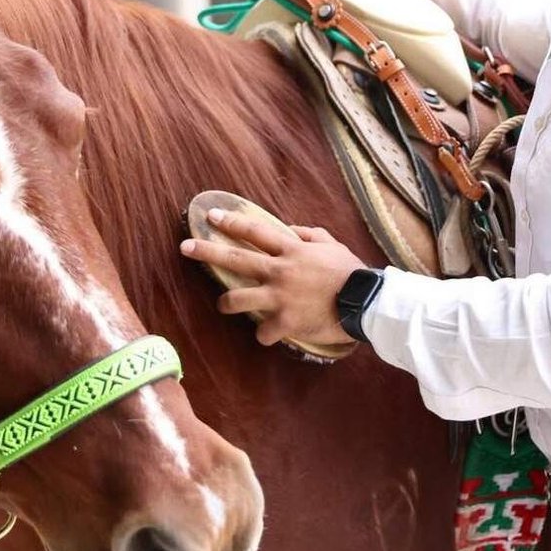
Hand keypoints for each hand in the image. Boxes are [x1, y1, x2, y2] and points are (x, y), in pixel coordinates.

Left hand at [180, 208, 367, 346]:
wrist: (365, 302)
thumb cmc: (350, 271)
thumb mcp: (331, 244)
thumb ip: (307, 234)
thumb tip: (289, 229)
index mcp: (290, 250)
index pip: (253, 231)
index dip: (230, 222)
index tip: (210, 216)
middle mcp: (279, 271)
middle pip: (234, 259)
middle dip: (206, 251)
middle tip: (185, 247)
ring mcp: (279, 298)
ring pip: (236, 300)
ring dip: (226, 303)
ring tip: (223, 304)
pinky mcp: (284, 323)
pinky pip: (262, 332)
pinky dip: (265, 334)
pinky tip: (270, 334)